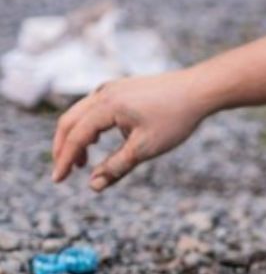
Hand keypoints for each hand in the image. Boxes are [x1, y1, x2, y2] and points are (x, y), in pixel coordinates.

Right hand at [51, 70, 207, 190]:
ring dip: (76, 137)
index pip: (76, 136)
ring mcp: (112, 87)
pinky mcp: (121, 88)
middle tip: (63, 172)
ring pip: (80, 113)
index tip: (57, 180)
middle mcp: (104, 92)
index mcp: (107, 105)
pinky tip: (97, 139)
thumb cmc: (176, 118)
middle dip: (63, 148)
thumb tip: (93, 186)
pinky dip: (88, 125)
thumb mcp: (146, 147)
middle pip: (70, 121)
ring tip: (82, 162)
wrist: (200, 89)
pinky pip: (94, 107)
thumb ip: (117, 166)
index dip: (64, 160)